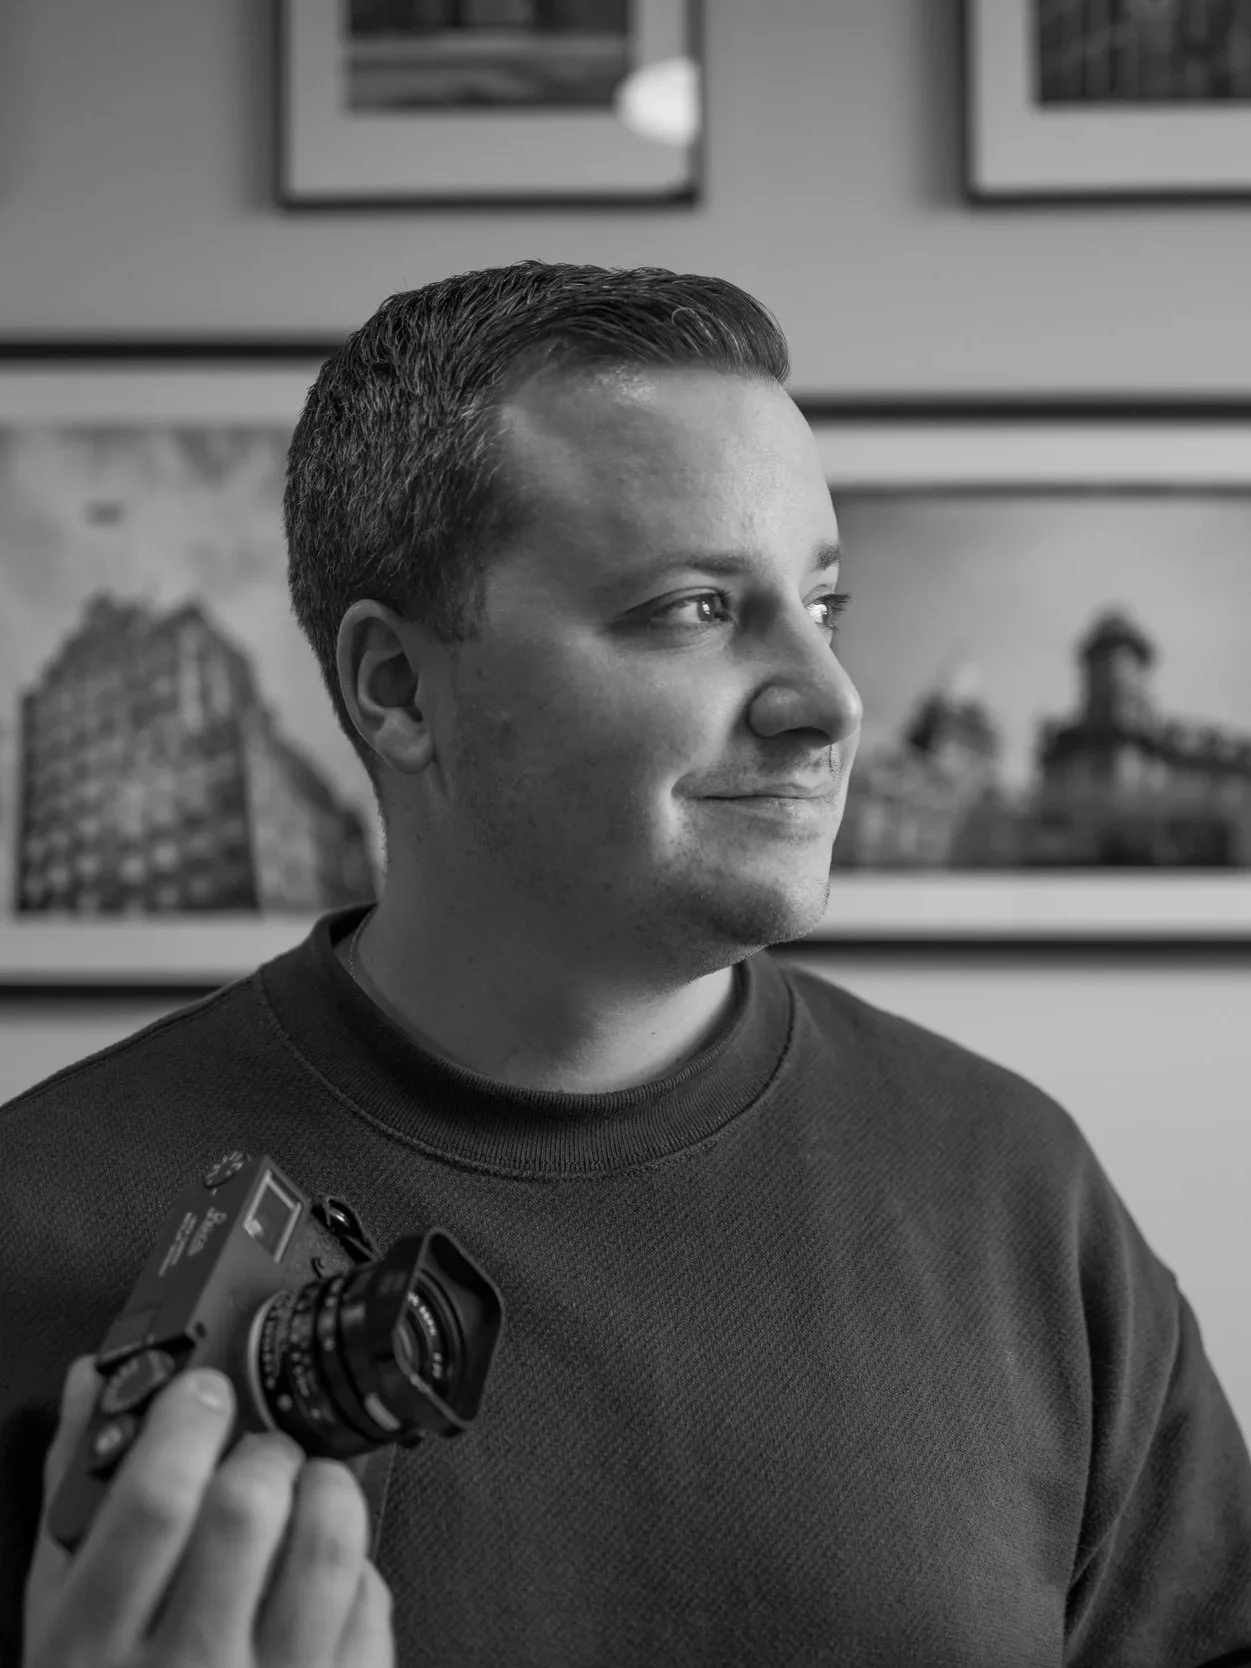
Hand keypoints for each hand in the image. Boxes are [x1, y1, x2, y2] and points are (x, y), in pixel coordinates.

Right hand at [22, 1353, 394, 1666]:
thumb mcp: (60, 1617)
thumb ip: (79, 1499)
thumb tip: (96, 1383)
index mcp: (96, 1645)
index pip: (154, 1503)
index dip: (188, 1423)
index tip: (205, 1393)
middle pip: (249, 1509)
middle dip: (264, 1452)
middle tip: (261, 1454)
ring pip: (327, 1546)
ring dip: (327, 1490)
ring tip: (309, 1489)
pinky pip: (370, 1603)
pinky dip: (357, 1564)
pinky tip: (325, 1569)